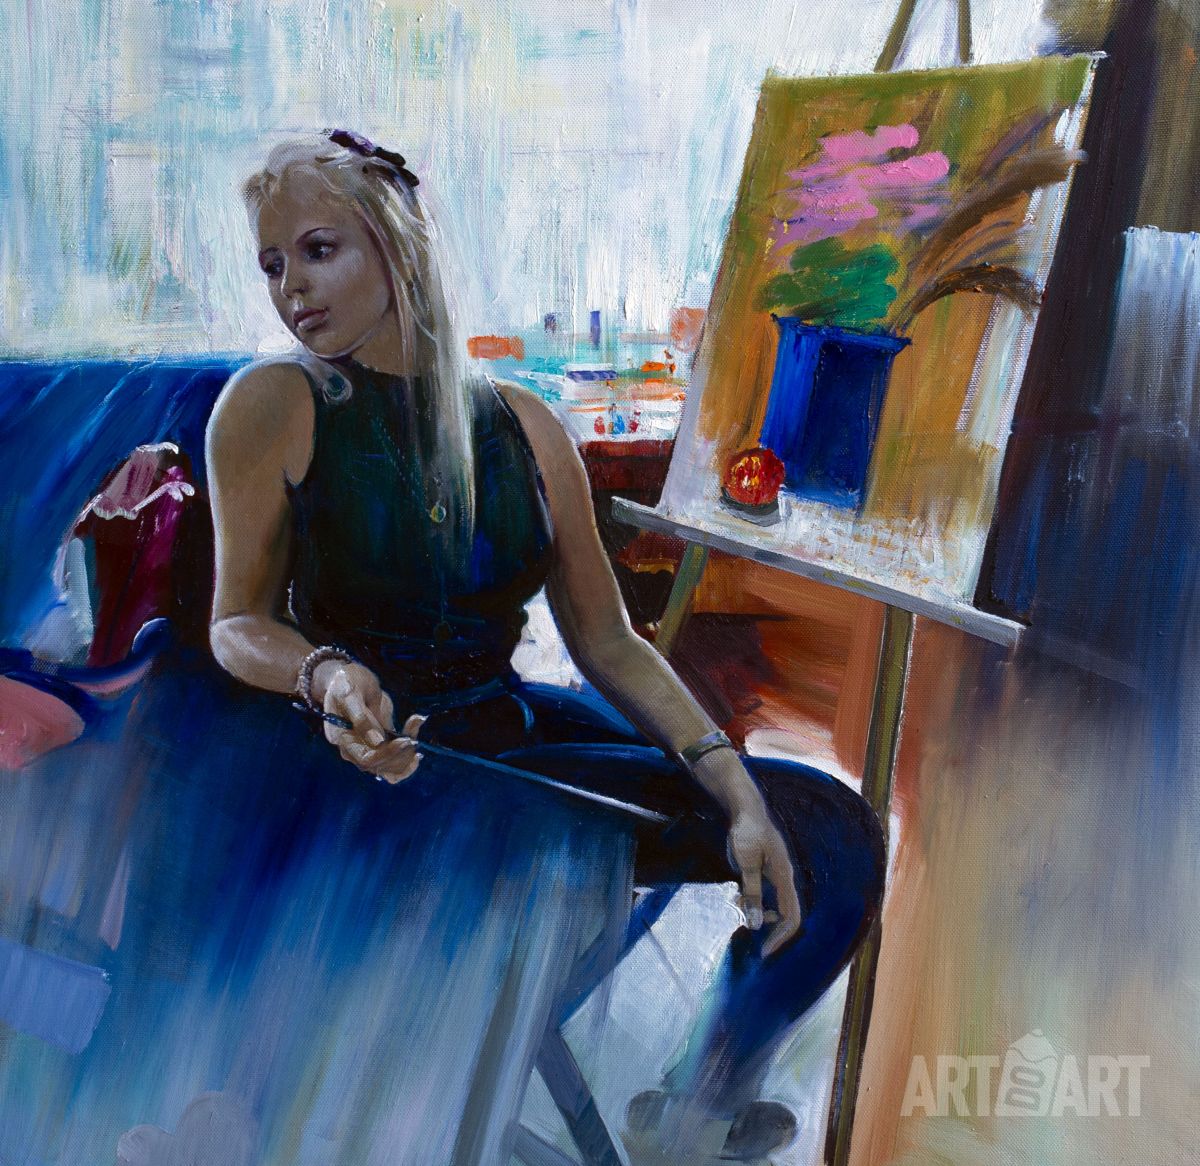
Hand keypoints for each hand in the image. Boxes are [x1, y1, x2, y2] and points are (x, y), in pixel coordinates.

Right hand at [314, 660, 425, 783]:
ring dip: (408, 752)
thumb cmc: (345, 682)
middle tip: (414, 730)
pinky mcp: (381, 742)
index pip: (366, 759)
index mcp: (343, 740)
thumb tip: (377, 742)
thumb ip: (361, 718)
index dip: (387, 754)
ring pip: (391, 765)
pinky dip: (409, 752)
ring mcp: (369, 747)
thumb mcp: (349, 695)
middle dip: (401, 752)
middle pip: (381, 766)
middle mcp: (355, 749)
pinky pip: (396, 757)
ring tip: (416, 722)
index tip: (405, 740)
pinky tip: (416, 735)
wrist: (350, 678)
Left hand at [725, 802, 802, 955]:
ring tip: (738, 908)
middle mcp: (785, 878)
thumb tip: (756, 924)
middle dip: (771, 930)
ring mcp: (777, 875)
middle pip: (787, 914)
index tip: (763, 951)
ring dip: (759, 913)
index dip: (780, 937)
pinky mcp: (767, 871)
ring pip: (775, 905)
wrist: (745, 809)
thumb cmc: (746, 833)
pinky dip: (754, 901)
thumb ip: (752, 893)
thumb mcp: (746, 864)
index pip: (792, 917)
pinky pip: (766, 895)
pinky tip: (737, 897)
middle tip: (751, 939)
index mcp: (784, 877)